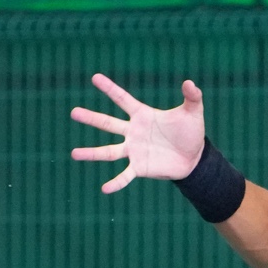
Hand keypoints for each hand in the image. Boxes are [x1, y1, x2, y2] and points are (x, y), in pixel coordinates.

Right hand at [71, 73, 204, 192]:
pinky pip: (124, 176)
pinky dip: (116, 183)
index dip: (110, 88)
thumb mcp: (194, 112)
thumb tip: (189, 83)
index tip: (95, 77)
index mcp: (142, 115)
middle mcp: (133, 132)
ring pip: (108, 152)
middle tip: (73, 112)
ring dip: (91, 153)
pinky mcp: (139, 168)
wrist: (194, 158)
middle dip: (91, 118)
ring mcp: (134, 151)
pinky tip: (105, 189)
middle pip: (107, 123)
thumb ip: (192, 97)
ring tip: (74, 154)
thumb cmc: (191, 132)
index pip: (122, 99)